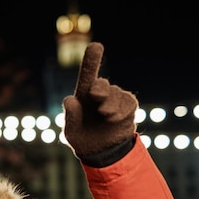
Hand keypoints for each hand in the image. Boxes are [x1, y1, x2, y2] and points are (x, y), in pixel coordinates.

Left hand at [62, 42, 137, 156]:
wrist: (101, 152)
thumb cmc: (82, 139)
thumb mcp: (71, 133)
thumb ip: (70, 117)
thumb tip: (70, 100)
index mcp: (83, 96)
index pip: (87, 75)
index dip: (92, 60)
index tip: (96, 46)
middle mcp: (99, 94)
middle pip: (101, 84)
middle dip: (99, 89)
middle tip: (94, 96)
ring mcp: (115, 98)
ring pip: (114, 95)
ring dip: (109, 105)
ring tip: (104, 116)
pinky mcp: (128, 105)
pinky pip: (128, 103)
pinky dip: (121, 112)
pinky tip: (113, 119)